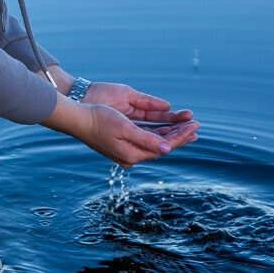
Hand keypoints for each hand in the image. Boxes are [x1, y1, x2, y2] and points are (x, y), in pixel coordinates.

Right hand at [39, 70, 198, 166]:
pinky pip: (146, 137)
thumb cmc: (98, 120)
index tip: (195, 127)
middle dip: (179, 135)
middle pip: (161, 145)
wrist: (77, 118)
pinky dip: (159, 131)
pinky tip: (167, 127)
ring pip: (155, 141)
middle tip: (196, 126)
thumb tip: (167, 148)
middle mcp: (131, 155)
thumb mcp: (124, 128)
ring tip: (187, 127)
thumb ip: (147, 139)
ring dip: (171, 133)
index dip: (181, 137)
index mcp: (132, 155)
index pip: (163, 147)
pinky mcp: (123, 141)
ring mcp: (126, 149)